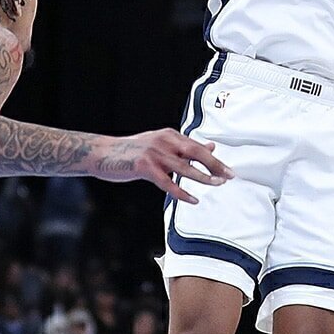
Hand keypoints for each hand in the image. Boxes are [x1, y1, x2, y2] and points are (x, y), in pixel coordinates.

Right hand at [91, 129, 233, 202]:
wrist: (103, 153)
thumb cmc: (132, 152)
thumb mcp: (160, 145)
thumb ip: (183, 148)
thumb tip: (210, 147)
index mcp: (169, 135)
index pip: (197, 147)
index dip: (214, 159)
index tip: (228, 170)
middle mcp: (164, 141)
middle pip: (196, 153)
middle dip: (215, 165)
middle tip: (230, 176)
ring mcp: (154, 153)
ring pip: (185, 167)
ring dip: (203, 177)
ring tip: (217, 184)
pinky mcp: (145, 167)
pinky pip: (168, 183)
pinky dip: (182, 192)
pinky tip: (193, 199)